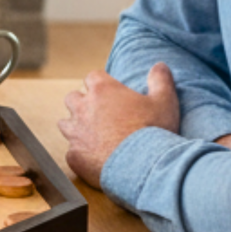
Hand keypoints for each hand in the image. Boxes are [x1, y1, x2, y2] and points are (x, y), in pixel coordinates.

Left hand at [58, 63, 179, 187]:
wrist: (143, 166)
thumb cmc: (154, 131)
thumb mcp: (165, 102)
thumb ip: (160, 80)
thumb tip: (160, 65)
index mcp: (102, 90)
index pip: (93, 77)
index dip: (101, 84)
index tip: (111, 92)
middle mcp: (83, 108)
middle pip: (73, 98)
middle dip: (83, 103)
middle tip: (100, 114)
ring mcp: (75, 132)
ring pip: (65, 124)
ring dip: (76, 127)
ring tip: (93, 136)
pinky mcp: (74, 155)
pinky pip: (72, 151)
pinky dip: (81, 154)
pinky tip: (95, 160)